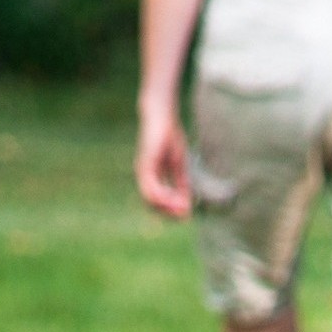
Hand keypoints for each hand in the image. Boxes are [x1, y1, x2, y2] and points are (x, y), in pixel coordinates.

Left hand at [136, 100, 191, 216]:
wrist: (161, 115)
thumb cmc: (168, 136)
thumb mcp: (179, 163)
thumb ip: (181, 183)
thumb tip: (187, 202)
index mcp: (151, 178)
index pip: (158, 203)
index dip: (171, 212)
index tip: (186, 216)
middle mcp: (144, 177)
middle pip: (152, 206)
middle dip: (169, 213)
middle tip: (185, 215)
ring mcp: (143, 171)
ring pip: (151, 199)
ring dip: (167, 207)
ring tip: (182, 209)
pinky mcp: (146, 164)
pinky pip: (151, 187)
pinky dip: (162, 196)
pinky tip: (174, 199)